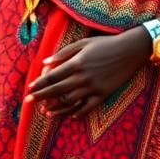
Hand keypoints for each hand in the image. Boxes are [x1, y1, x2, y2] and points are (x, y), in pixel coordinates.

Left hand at [26, 27, 150, 117]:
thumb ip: (63, 53)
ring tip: (45, 112)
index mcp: (76, 63)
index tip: (29, 89)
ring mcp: (94, 87)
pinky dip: (78, 112)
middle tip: (28, 102)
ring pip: (70, 101)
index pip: (53, 76)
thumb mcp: (83, 43)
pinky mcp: (104, 94)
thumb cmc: (105, 44)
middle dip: (41, 97)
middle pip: (57, 90)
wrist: (131, 50)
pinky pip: (88, 107)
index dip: (39, 84)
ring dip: (56, 108)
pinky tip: (70, 115)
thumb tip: (45, 62)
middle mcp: (83, 77)